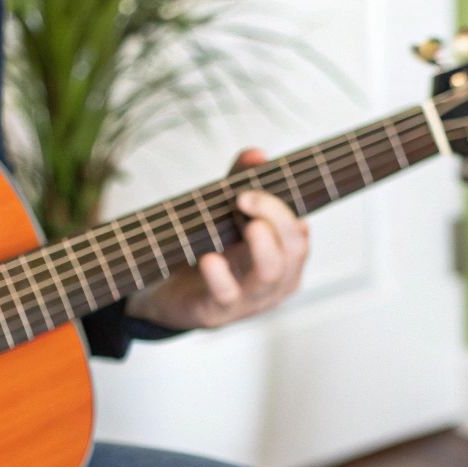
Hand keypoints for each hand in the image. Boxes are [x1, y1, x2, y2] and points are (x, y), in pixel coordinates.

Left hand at [124, 148, 310, 330]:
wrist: (168, 295)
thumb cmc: (208, 251)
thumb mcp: (226, 213)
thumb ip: (241, 180)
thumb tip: (257, 154)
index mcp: (284, 256)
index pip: (299, 230)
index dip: (283, 206)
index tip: (254, 184)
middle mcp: (276, 279)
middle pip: (294, 248)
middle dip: (275, 216)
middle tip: (244, 197)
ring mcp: (251, 299)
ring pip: (271, 272)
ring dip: (260, 244)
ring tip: (245, 223)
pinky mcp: (220, 311)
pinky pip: (228, 295)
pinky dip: (219, 275)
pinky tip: (209, 258)